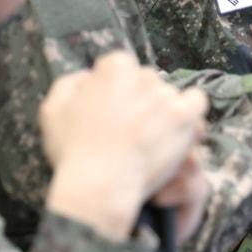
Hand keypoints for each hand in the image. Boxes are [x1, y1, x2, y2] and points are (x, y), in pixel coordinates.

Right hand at [41, 52, 207, 239]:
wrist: (101, 184)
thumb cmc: (73, 151)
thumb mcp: (53, 111)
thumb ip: (71, 83)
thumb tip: (88, 75)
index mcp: (114, 68)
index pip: (120, 67)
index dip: (114, 90)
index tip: (109, 111)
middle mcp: (143, 76)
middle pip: (146, 81)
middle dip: (139, 99)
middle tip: (129, 127)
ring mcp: (166, 95)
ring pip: (169, 95)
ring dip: (162, 110)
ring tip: (150, 137)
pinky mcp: (185, 116)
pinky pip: (197, 102)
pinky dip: (190, 112)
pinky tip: (178, 128)